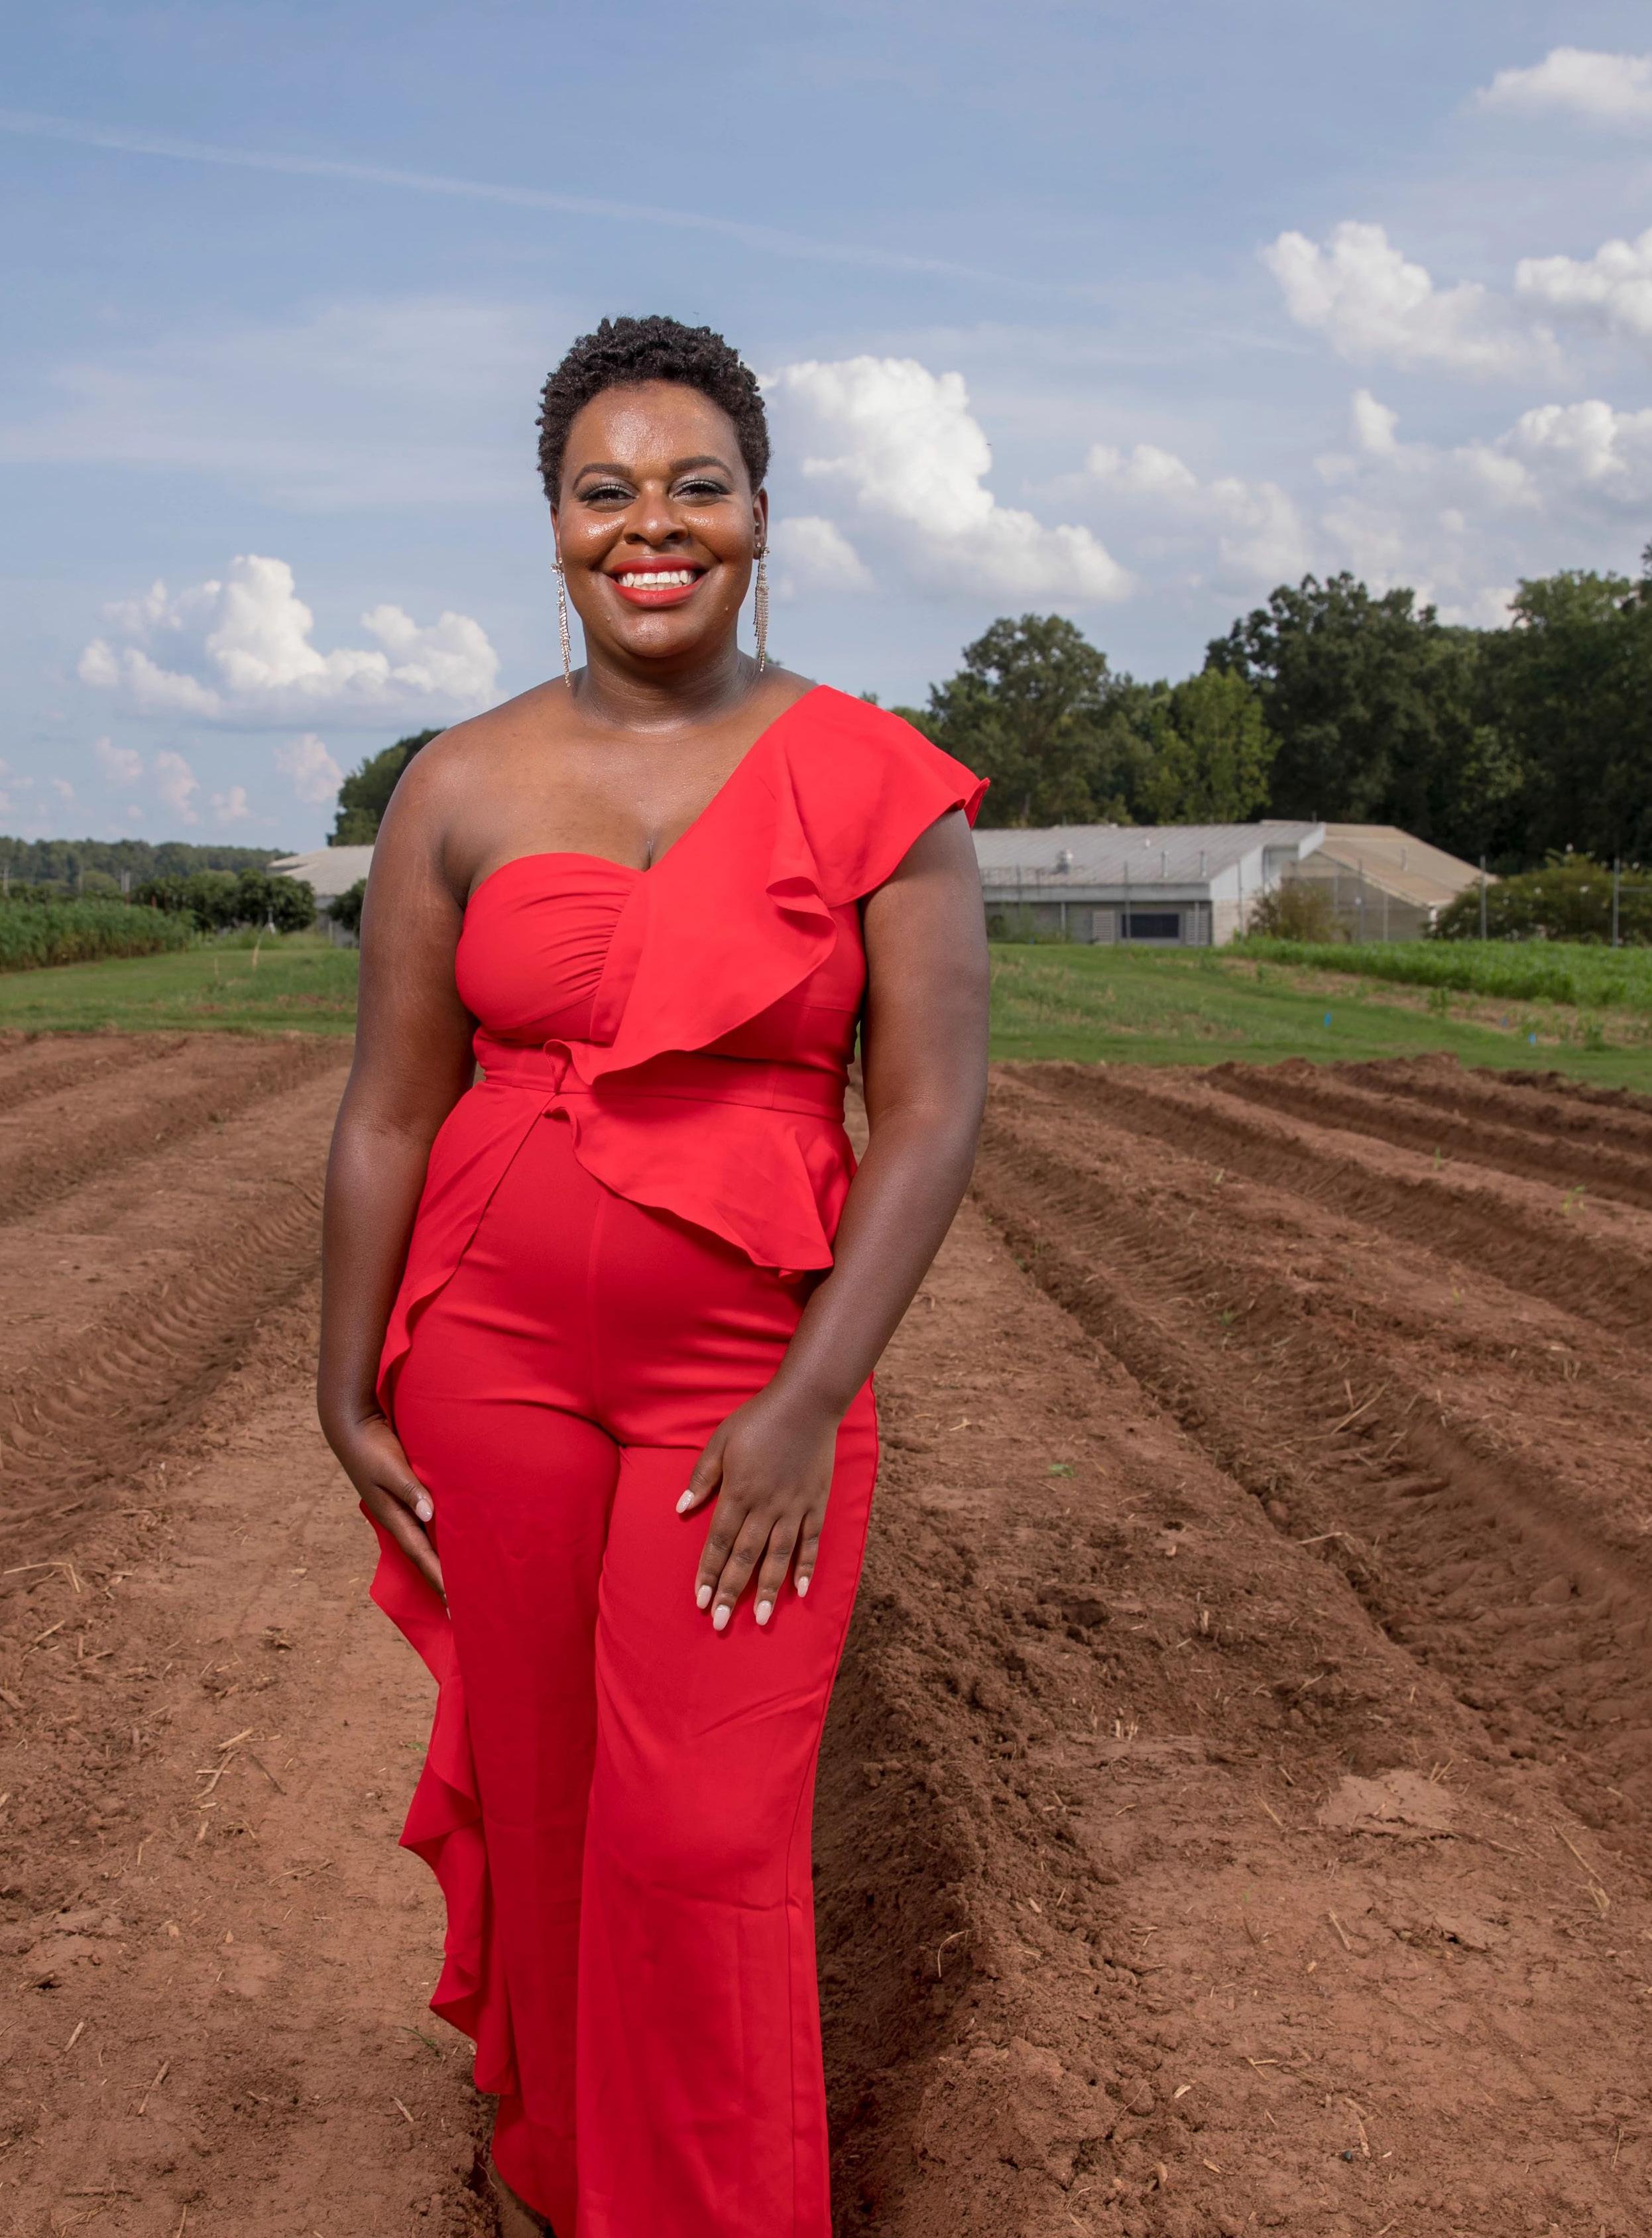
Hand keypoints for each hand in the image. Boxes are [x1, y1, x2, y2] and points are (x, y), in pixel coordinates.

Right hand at [328, 1409, 443, 1599]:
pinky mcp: (402, 1495)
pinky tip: (449, 1539)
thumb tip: (429, 1514)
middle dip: (439, 1580)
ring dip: (439, 1561)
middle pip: (422, 1555)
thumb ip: (410, 1489)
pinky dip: (436, 1537)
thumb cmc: (372, 1446)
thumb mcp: (390, 1467)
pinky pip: (424, 1523)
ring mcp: (398, 1507)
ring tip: (459, 1581)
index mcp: (392, 1516)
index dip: (438, 1578)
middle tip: (462, 1605)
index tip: (453, 1603)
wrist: (351, 1426)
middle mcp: (396, 1517)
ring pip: (423, 1540)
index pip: (420, 1554)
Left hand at [679, 1385, 839, 1629]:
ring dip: (767, 1589)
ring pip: (778, 1556)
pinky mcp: (815, 1503)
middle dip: (731, 1591)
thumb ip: (702, 1477)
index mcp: (738, 1492)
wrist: (806, 1402)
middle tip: (720, 1623)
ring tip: (759, 1618)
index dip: (708, 1573)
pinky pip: (811, 1541)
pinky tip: (799, 1591)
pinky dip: (806, 1567)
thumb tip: (681, 1508)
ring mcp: (794, 1507)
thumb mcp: (720, 1441)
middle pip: (744, 1557)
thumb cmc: (758, 1419)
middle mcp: (765, 1506)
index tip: (700, 1600)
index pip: (719, 1542)